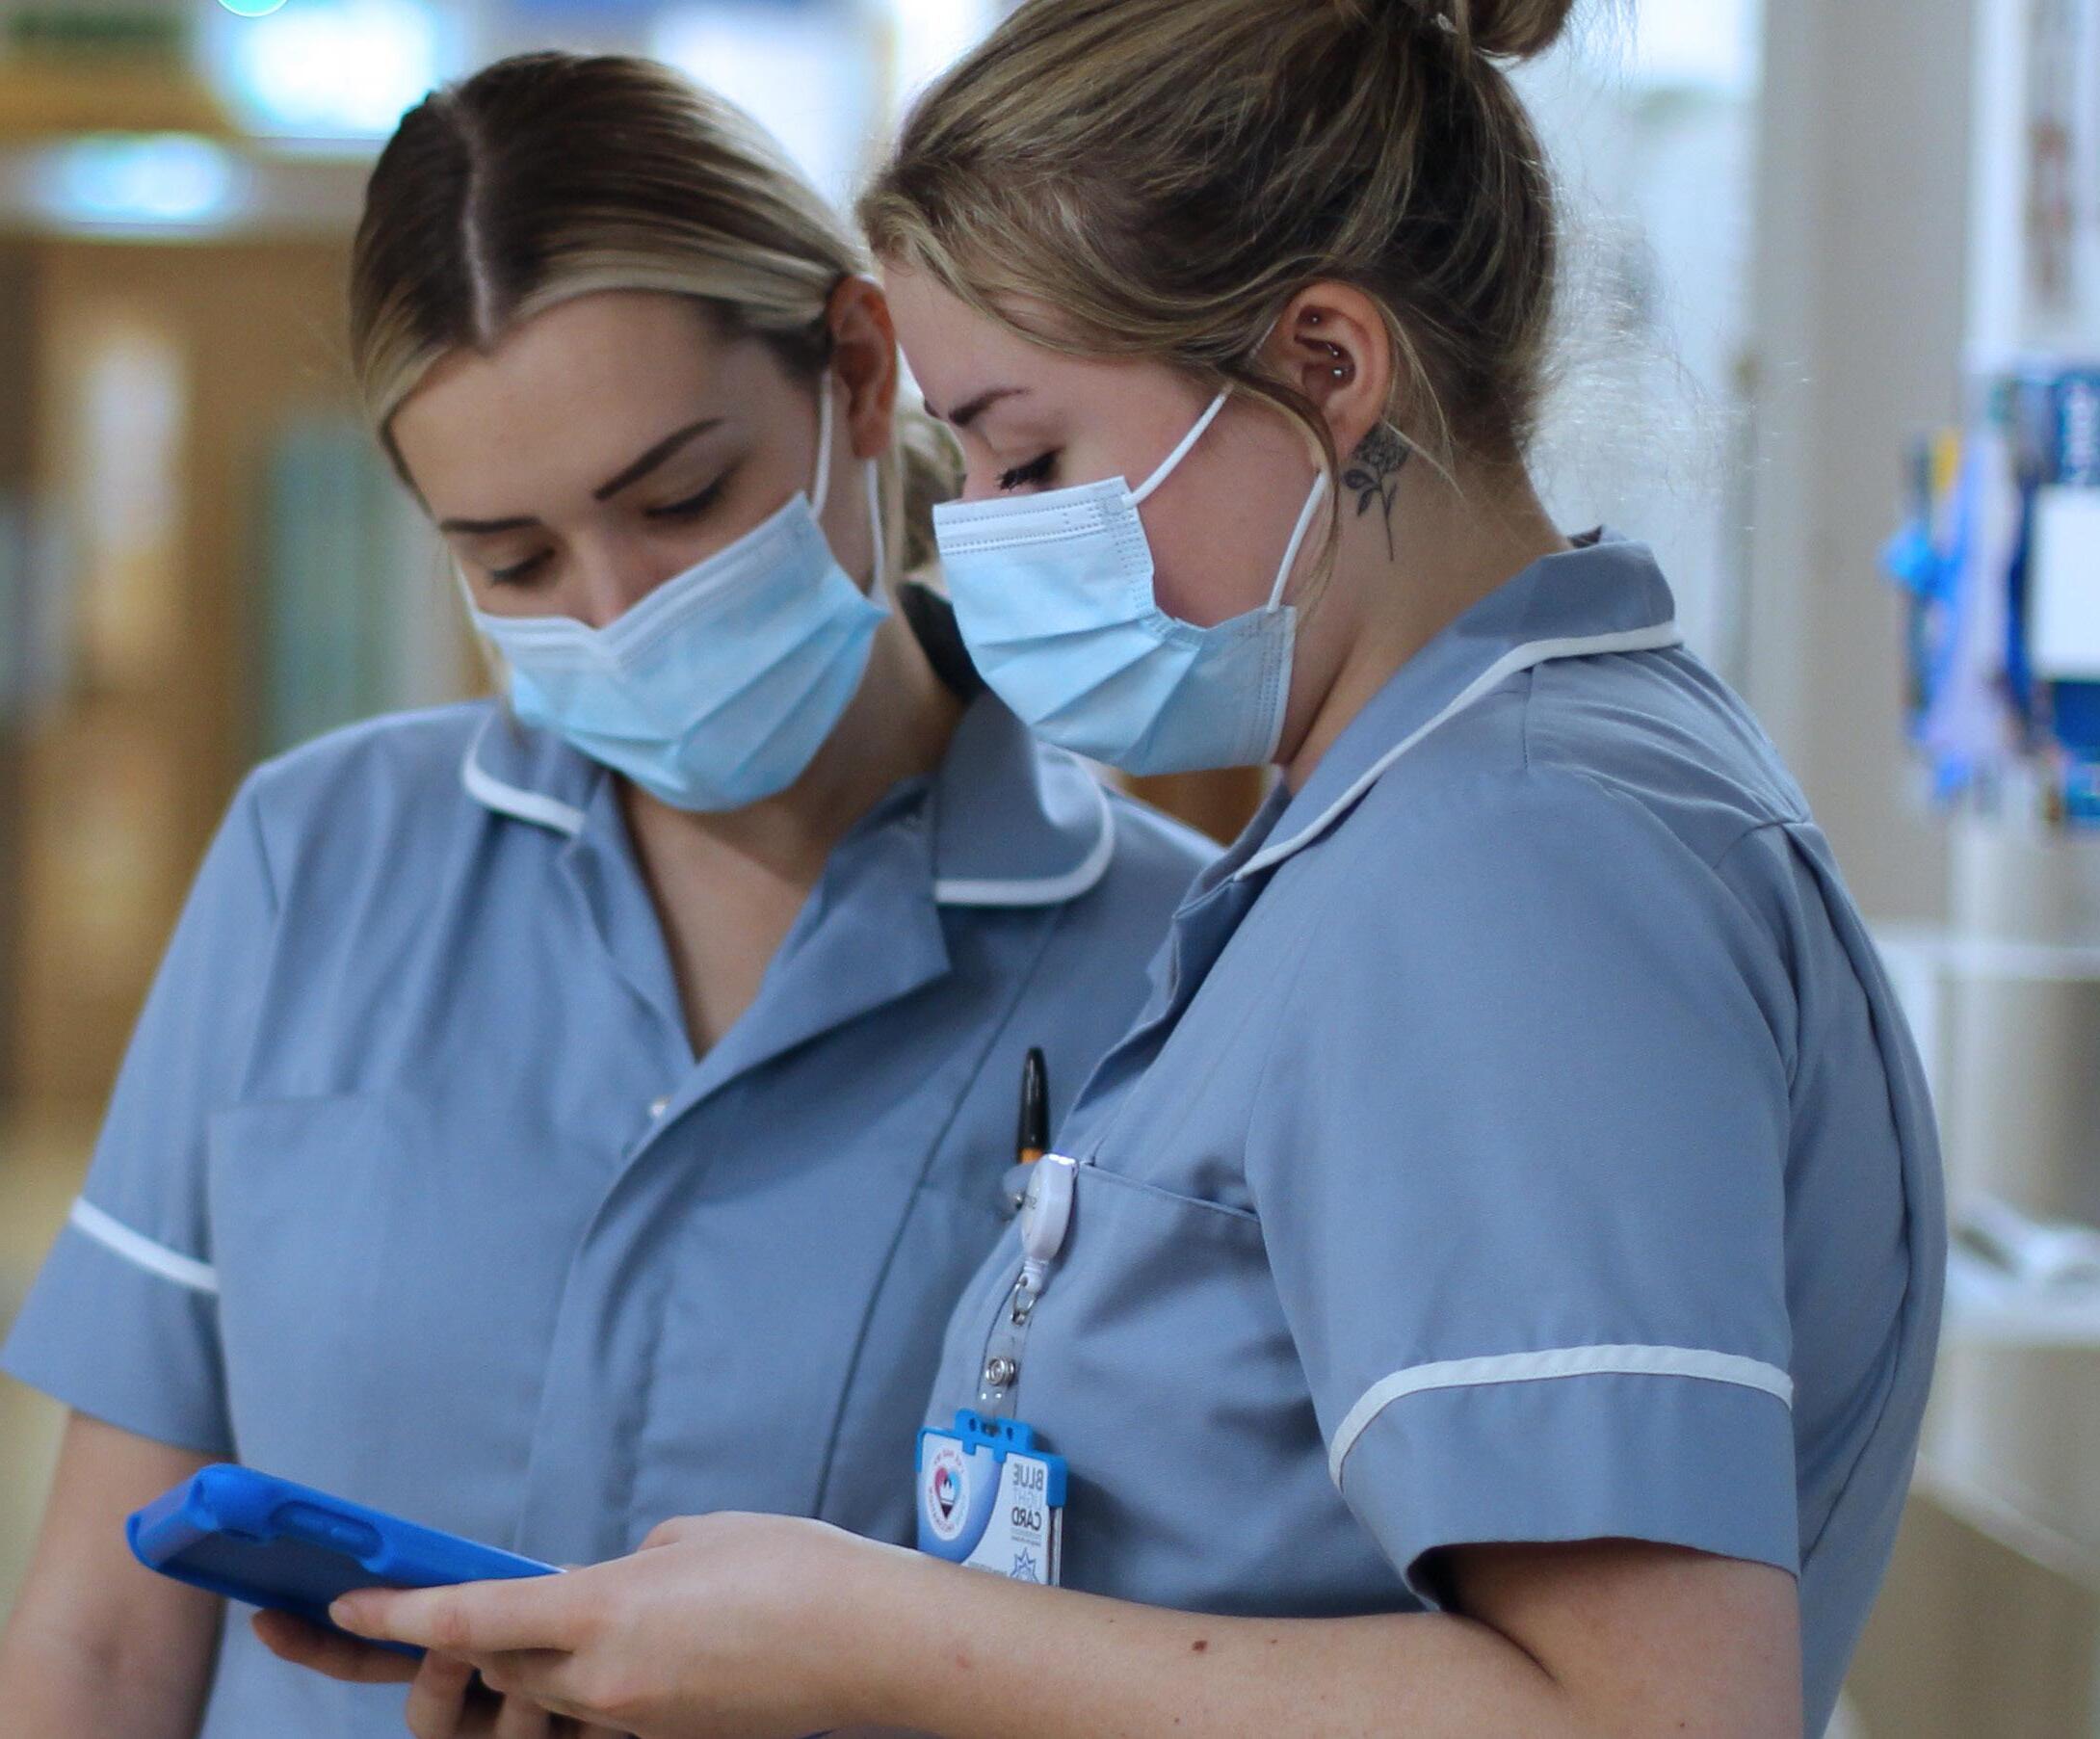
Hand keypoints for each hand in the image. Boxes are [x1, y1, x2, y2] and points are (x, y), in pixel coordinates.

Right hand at [252, 1611, 630, 1737]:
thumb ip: (531, 1593)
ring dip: (537, 1696)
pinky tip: (611, 1708)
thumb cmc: (646, 1614)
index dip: (323, 1644)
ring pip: (502, 1733)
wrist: (699, 1671)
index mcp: (470, 1670)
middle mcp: (488, 1719)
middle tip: (466, 1648)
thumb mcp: (583, 1590)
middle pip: (427, 1718)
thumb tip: (534, 1581)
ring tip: (579, 1669)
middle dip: (442, 1678)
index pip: (379, 1660)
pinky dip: (585, 1722)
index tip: (270, 1617)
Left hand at [329, 1513, 918, 1738]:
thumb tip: (604, 1590)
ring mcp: (632, 1719)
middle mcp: (601, 1681)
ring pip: (545, 1696)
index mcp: (601, 1613)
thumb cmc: (795, 1570)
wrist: (872, 1643)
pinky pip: (599, 1710)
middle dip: (463, 1644)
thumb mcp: (693, 1537)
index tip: (337, 1608)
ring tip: (566, 1620)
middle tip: (417, 1614)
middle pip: (496, 1670)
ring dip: (533, 1665)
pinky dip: (591, 1680)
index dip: (391, 1618)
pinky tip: (636, 1639)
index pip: (466, 1621)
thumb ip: (626, 1565)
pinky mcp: (664, 1735)